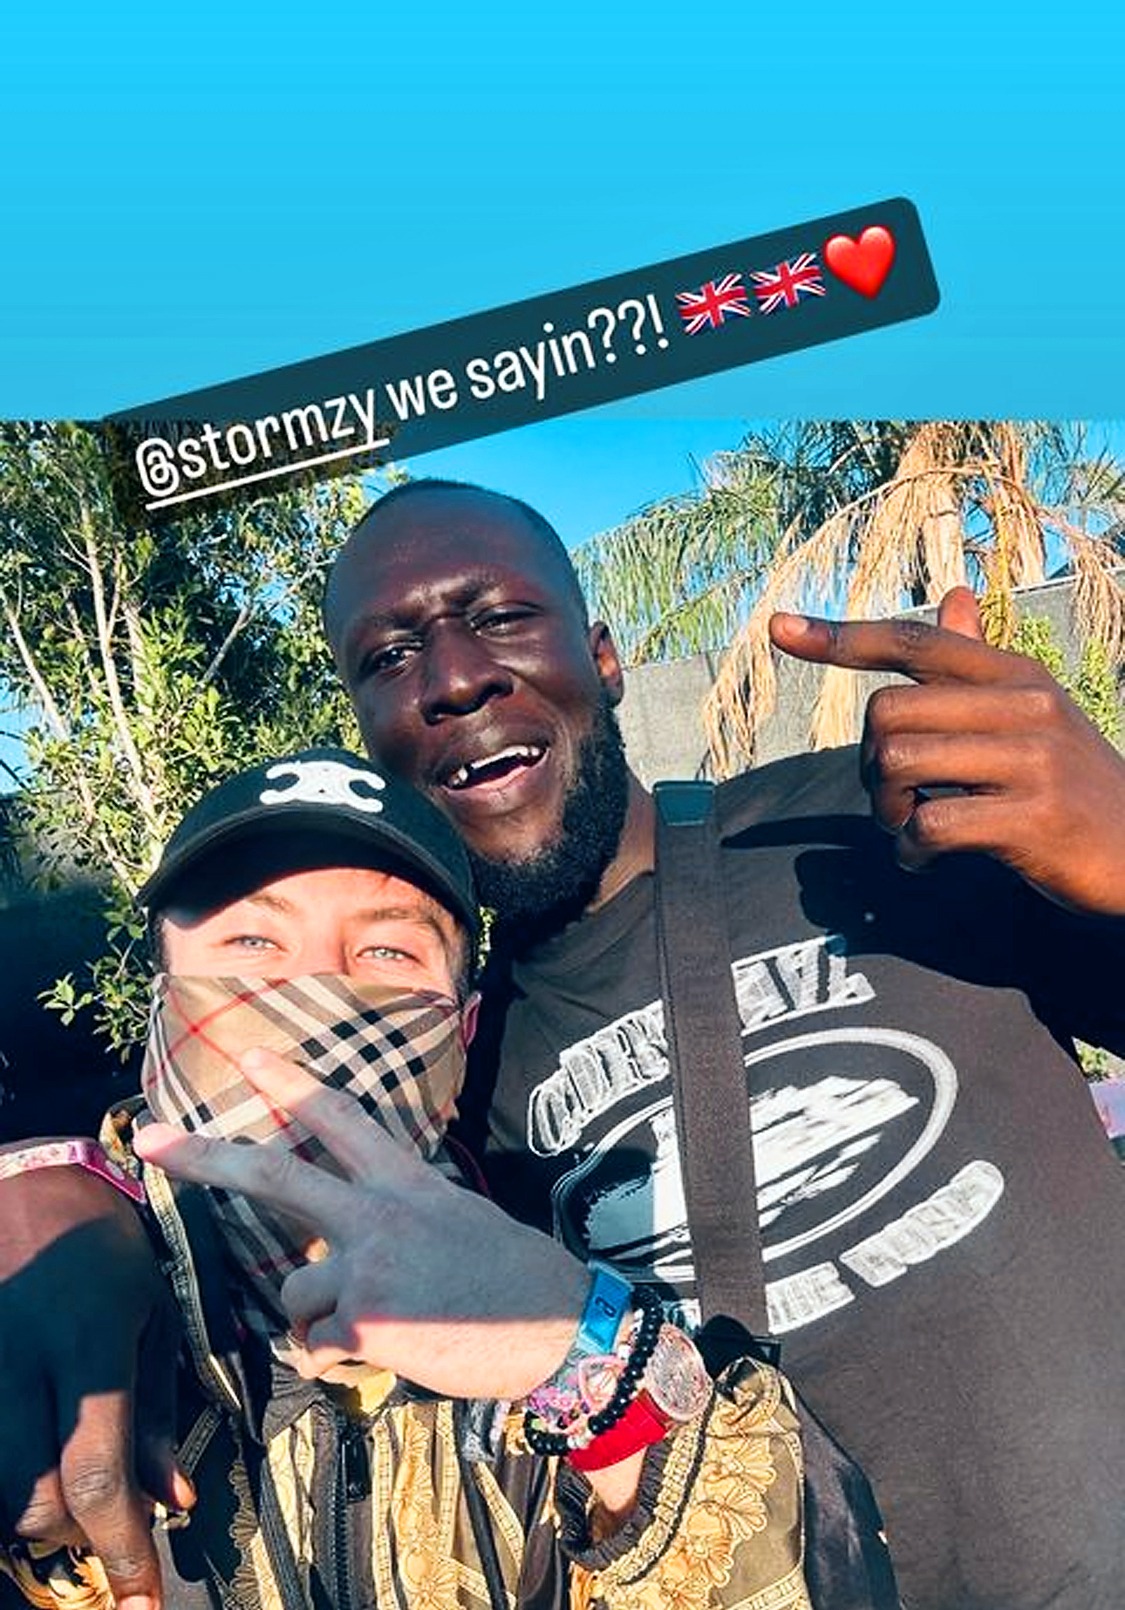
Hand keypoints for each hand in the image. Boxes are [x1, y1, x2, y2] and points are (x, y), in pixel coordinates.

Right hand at [0, 1156, 193, 1609]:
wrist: (29, 1185)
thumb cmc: (107, 1247)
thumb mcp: (155, 1314)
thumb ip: (160, 1411)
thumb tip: (171, 1504)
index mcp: (88, 1344)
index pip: (98, 1476)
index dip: (120, 1550)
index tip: (141, 1600)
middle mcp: (20, 1361)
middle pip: (34, 1499)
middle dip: (76, 1531)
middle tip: (107, 1520)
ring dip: (32, 1511)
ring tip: (67, 1491)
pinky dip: (8, 1477)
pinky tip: (33, 1458)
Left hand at [134, 1050, 589, 1399]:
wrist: (557, 1328)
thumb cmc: (514, 1277)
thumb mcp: (461, 1216)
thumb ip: (403, 1210)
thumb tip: (360, 1230)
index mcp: (406, 1183)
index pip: (341, 1118)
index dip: (293, 1083)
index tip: (250, 1056)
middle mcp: (378, 1214)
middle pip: (276, 1178)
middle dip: (205, 1156)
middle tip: (150, 1138)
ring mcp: (368, 1266)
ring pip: (292, 1296)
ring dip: (318, 1321)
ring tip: (378, 1328)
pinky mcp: (366, 1323)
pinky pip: (317, 1350)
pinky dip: (339, 1363)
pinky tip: (385, 1358)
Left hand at [770, 587, 1124, 915]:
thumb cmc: (1070, 782)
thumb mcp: (1031, 713)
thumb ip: (978, 662)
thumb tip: (953, 595)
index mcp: (1013, 675)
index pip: (911, 642)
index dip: (840, 637)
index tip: (778, 628)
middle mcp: (1023, 705)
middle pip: (887, 713)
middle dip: (871, 766)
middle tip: (895, 801)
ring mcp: (1032, 761)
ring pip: (900, 765)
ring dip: (886, 812)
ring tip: (910, 830)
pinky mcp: (1033, 820)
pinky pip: (931, 826)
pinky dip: (910, 852)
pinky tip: (923, 861)